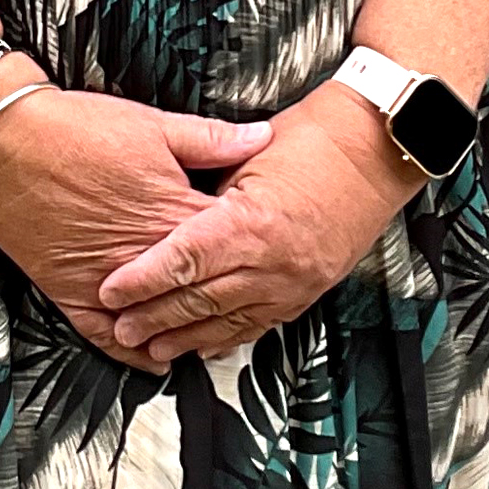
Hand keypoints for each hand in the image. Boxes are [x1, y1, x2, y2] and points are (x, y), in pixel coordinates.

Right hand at [0, 85, 269, 357]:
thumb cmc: (76, 130)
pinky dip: (136, 354)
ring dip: (188, 332)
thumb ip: (211, 140)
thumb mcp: (153, 125)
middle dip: (230, 296)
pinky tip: (156, 358)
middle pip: (203, 291)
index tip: (272, 249)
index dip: (254, 248)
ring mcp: (109, 283)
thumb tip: (262, 137)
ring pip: (163, 322)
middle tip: (257, 299)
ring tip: (215, 338)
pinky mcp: (72, 296)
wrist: (2, 146)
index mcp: (173, 215)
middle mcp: (146, 258)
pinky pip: (111, 341)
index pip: (231, 245)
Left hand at [92, 83, 408, 366]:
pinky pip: (260, 324)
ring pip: (227, 321)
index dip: (142, 280)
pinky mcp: (308, 290)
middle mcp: (271, 263)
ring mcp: (293, 282)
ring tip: (151, 349)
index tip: (110, 291)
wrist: (377, 149)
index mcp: (250, 224)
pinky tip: (203, 346)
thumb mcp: (248, 155)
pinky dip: (226, 337)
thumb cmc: (312, 138)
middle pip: (199, 300)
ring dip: (185, 338)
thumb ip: (207, 187)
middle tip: (119, 330)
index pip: (181, 261)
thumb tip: (166, 213)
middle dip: (153, 318)